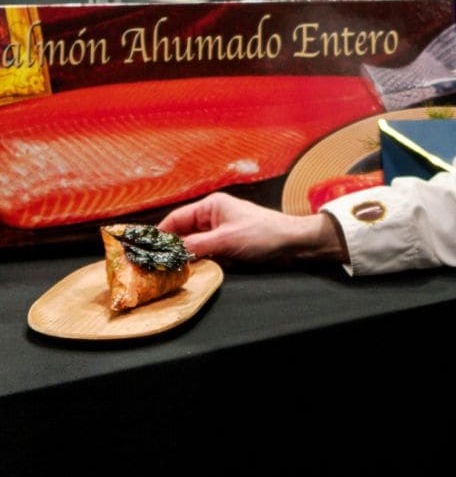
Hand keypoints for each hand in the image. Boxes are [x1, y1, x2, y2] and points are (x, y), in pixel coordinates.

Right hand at [159, 192, 347, 264]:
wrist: (291, 242)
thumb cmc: (263, 234)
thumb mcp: (226, 240)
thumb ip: (196, 246)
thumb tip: (171, 254)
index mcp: (211, 205)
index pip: (176, 219)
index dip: (159, 234)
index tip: (142, 249)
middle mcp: (213, 215)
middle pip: (182, 232)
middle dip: (168, 247)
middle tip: (149, 264)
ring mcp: (220, 230)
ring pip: (192, 243)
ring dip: (181, 255)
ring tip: (163, 269)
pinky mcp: (227, 243)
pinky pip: (204, 251)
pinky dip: (195, 259)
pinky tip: (186, 270)